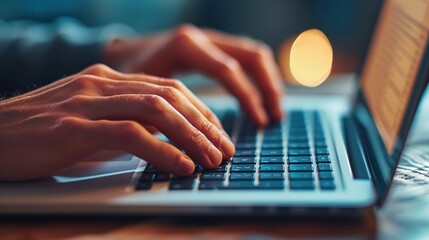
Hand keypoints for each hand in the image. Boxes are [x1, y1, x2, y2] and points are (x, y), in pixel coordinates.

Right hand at [0, 64, 234, 180]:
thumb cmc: (37, 133)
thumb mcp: (86, 119)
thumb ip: (121, 120)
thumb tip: (162, 139)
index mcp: (106, 79)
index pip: (167, 88)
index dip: (199, 111)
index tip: (217, 134)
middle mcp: (100, 84)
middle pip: (168, 96)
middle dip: (203, 124)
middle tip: (225, 149)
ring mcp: (86, 103)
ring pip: (156, 111)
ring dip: (191, 136)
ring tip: (213, 159)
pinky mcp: (73, 127)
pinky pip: (130, 135)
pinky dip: (162, 151)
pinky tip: (182, 165)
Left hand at [104, 24, 283, 125]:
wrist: (121, 52)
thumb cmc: (126, 76)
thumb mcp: (140, 94)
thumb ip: (168, 114)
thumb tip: (196, 146)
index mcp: (185, 45)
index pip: (228, 70)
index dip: (248, 97)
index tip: (260, 123)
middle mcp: (202, 36)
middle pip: (251, 55)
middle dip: (267, 87)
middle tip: (275, 117)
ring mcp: (209, 38)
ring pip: (252, 53)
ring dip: (268, 81)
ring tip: (275, 110)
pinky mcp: (212, 45)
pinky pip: (245, 57)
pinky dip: (257, 77)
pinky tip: (260, 98)